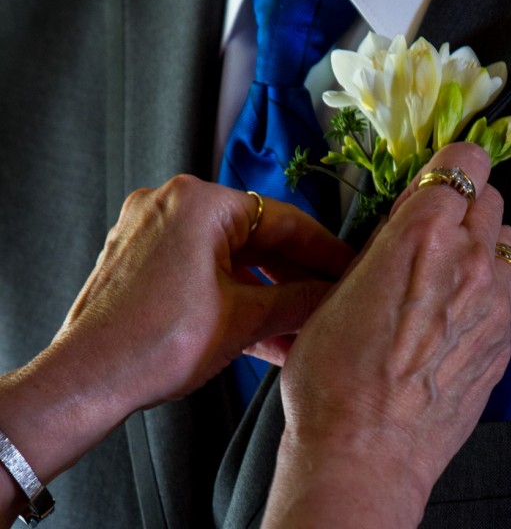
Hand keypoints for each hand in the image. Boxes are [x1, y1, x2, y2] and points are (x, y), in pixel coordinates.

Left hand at [0, 176, 352, 489]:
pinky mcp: (142, 259)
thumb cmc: (156, 345)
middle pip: (256, 239)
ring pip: (231, 259)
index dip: (325, 251)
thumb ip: (298, 301)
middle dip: (295, 278)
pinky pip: (203, 271)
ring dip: (268, 295)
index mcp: (200, 202)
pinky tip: (266, 334)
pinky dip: (234, 298)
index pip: (284, 221)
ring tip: (303, 329)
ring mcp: (152, 230)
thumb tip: (337, 296)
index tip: (352, 269)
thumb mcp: (244, 320)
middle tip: (332, 301)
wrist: (84, 382)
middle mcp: (173, 204)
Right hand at [265, 143, 510, 526]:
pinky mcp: (504, 341)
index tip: (439, 178)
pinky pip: (506, 297)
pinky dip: (487, 294)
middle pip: (492, 198)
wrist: (365, 452)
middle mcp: (468, 261)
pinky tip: (455, 320)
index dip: (451, 165)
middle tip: (438, 228)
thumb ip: (386, 244)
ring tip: (450, 273)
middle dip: (466, 204)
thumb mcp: (340, 289)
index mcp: (421, 235)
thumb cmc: (335, 379)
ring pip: (507, 245)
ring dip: (484, 246)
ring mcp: (494, 304)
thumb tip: (406, 219)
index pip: (464, 161)